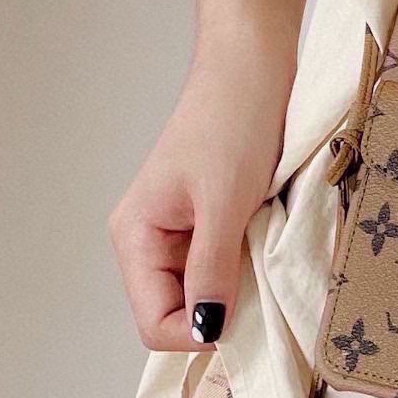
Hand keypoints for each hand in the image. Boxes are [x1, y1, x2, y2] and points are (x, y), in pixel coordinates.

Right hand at [109, 56, 287, 350]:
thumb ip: (210, 271)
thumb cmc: (233, 122)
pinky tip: (262, 241)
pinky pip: (220, 264)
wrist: (253, 66)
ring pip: (202, 290)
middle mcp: (147, 239)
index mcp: (134, 236)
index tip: (244, 310)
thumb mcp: (225, 203)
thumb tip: (205, 330)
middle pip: (176, 312)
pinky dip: (244, 264)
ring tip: (261, 251)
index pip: (154, 323)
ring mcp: (177, 229)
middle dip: (219, 308)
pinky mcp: (206, 218)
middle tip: (259, 279)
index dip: (198, 330)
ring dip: (235, 285)